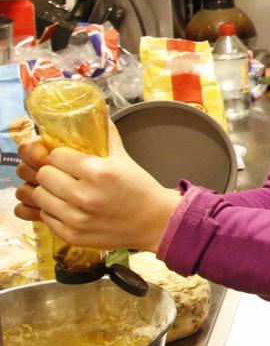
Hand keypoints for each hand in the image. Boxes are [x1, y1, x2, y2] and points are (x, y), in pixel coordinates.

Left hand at [15, 120, 180, 252]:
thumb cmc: (139, 188)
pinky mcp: (71, 234)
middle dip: (50, 171)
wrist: (155, 222)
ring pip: (38, 196)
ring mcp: (76, 218)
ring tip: (60, 190)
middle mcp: (84, 195)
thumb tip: (95, 111)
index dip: (58, 155)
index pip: (55, 156)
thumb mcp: (124, 158)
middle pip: (43, 175)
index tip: (64, 157)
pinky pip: (44, 216)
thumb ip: (105, 134)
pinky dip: (51, 210)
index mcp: (98, 172)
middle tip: (60, 173)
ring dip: (47, 191)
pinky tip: (65, 206)